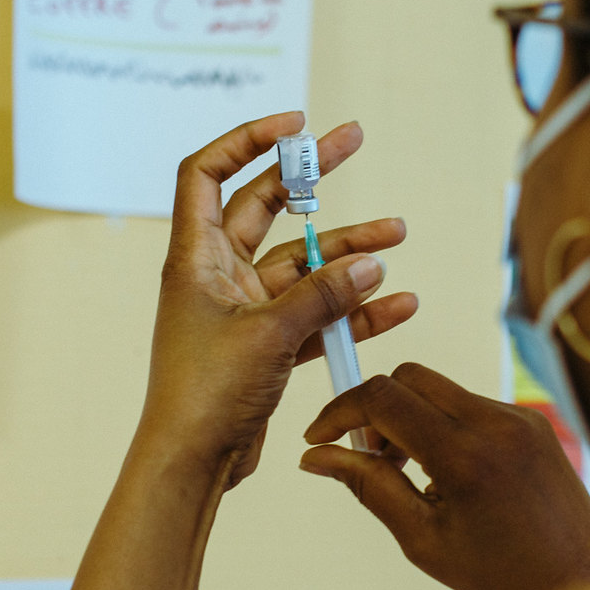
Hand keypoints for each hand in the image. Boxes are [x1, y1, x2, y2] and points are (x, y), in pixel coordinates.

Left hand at [138, 112, 416, 485]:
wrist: (192, 463)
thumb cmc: (206, 394)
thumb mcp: (270, 333)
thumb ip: (323, 295)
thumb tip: (371, 264)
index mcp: (196, 258)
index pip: (206, 173)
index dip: (245, 141)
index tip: (293, 126)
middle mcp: (218, 275)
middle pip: (265, 207)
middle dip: (310, 177)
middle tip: (353, 139)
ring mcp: (244, 310)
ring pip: (302, 265)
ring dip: (346, 251)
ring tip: (396, 236)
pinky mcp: (266, 346)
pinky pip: (316, 315)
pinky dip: (351, 310)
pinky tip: (395, 304)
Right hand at [300, 362, 589, 589]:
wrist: (582, 580)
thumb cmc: (505, 573)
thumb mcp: (421, 539)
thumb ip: (368, 487)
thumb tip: (317, 458)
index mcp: (465, 456)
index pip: (384, 397)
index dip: (340, 411)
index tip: (321, 437)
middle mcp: (496, 423)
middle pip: (409, 376)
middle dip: (375, 408)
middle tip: (371, 457)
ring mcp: (520, 416)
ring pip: (440, 388)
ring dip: (410, 418)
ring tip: (412, 473)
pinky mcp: (532, 419)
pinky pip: (470, 403)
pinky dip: (444, 426)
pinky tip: (449, 474)